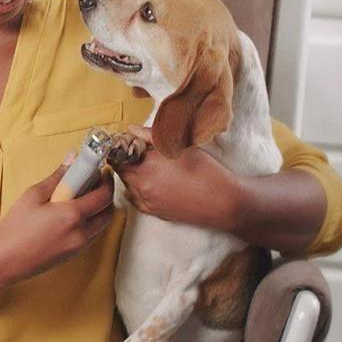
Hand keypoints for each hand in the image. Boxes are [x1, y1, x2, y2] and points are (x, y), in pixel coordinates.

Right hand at [0, 159, 114, 284]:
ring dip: (100, 211)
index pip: (104, 196)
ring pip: (102, 226)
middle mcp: (80, 233)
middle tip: (95, 184)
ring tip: (83, 198)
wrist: (4, 261)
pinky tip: (73, 215)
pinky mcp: (73, 255)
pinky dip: (91, 223)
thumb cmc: (15, 228)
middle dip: (107, 196)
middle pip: (109, 213)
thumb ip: (57, 177)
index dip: (108, 182)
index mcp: (72, 215)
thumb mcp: (33, 195)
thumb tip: (72, 159)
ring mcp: (78, 246)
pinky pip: (91, 236)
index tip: (104, 173)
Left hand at [113, 125, 239, 228]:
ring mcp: (146, 201)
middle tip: (144, 152)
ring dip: (133, 174)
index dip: (125, 145)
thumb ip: (151, 136)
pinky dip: (138, 189)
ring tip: (152, 167)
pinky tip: (154, 183)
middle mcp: (142, 186)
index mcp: (146, 167)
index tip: (134, 141)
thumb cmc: (206, 172)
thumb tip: (131, 130)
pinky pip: (135, 198)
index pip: (119, 154)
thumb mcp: (180, 146)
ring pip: (128, 184)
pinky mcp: (153, 212)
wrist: (222, 202)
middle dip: (128, 159)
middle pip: (121, 169)